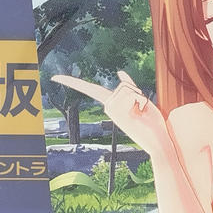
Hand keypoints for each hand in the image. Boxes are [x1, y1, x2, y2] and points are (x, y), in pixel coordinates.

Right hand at [52, 71, 168, 154]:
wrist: (158, 141)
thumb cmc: (151, 122)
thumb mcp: (141, 100)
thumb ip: (130, 87)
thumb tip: (119, 71)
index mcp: (111, 104)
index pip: (90, 89)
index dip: (72, 82)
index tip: (54, 78)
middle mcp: (108, 108)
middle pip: (124, 84)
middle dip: (137, 92)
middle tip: (141, 110)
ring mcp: (111, 112)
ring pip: (129, 89)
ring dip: (141, 98)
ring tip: (141, 113)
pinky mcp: (119, 115)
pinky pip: (133, 95)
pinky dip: (142, 101)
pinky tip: (141, 115)